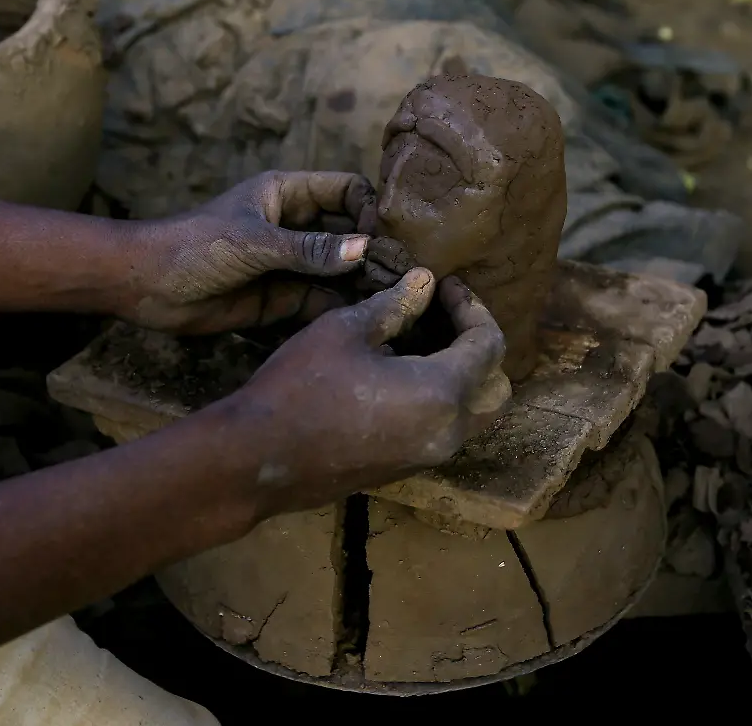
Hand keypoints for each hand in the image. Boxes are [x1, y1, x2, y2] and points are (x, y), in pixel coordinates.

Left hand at [117, 170, 376, 333]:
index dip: (368, 208)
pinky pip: (320, 300)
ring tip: (390, 297)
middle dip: (373, 249)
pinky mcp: (281, 299)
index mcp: (287, 194)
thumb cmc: (195, 247)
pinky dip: (340, 308)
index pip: (345, 190)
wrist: (145, 286)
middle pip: (349, 232)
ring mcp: (289, 264)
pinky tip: (363, 317)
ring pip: (339, 270)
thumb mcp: (256, 243)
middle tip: (399, 272)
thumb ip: (310, 250)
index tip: (382, 236)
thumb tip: (364, 249)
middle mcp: (294, 227)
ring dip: (361, 282)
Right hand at [230, 268, 512, 516]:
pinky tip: (403, 371)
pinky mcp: (405, 469)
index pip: (487, 344)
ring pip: (473, 413)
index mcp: (442, 394)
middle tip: (445, 314)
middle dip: (479, 345)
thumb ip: (395, 306)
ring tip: (425, 340)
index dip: (472, 307)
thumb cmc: (299, 387)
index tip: (446, 285)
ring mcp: (428, 457)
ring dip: (462, 375)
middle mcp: (448, 432)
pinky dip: (441, 399)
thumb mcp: (345, 330)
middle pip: (495, 387)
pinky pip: (444, 429)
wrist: (256, 459)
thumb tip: (425, 282)